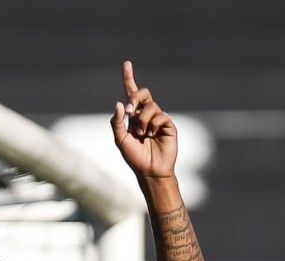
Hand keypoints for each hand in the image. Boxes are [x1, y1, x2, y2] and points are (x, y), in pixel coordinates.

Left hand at [111, 60, 177, 179]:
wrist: (150, 171)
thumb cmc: (135, 158)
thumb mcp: (120, 140)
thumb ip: (117, 123)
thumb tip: (119, 104)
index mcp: (134, 116)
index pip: (131, 93)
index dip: (129, 78)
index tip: (126, 64)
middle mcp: (146, 114)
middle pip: (143, 93)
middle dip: (135, 97)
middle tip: (129, 110)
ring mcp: (158, 118)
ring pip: (150, 106)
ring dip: (142, 120)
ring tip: (142, 135)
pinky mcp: (167, 124)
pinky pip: (159, 115)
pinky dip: (152, 125)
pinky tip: (152, 135)